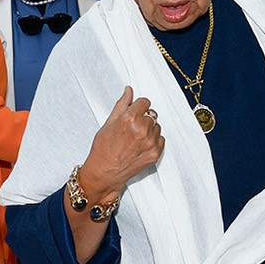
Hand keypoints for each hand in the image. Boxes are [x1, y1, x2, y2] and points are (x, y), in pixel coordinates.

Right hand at [79, 87, 164, 201]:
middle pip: (151, 114)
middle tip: (132, 127)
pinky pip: (161, 139)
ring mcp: (150, 142)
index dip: (138, 107)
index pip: (145, 102)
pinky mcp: (155, 153)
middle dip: (143, 118)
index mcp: (129, 119)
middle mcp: (142, 129)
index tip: (135, 111)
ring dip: (149, 129)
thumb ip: (121, 105)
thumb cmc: (103, 149)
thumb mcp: (108, 123)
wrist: (104, 172)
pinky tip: (141, 145)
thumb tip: (128, 91)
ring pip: (156, 126)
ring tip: (135, 138)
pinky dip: (153, 141)